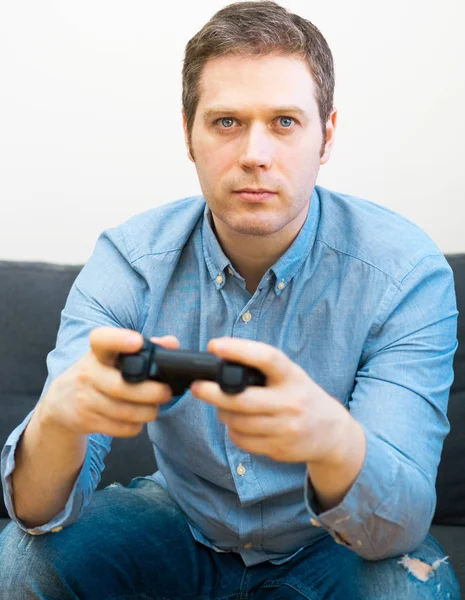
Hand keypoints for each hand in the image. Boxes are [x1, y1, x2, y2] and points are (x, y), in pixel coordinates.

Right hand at [39, 327, 179, 437]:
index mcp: (97, 352)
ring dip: (147, 412)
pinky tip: (137, 419)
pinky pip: (120, 428)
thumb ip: (145, 348)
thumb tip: (171, 343)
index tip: (138, 342)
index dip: (119, 339)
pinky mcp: (85, 420)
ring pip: (124, 412)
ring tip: (155, 407)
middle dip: (151, 392)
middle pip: (122, 386)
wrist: (60, 402)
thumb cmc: (99, 373)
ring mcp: (84, 398)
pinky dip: (135, 426)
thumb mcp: (113, 357)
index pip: (102, 340)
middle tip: (166, 392)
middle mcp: (87, 373)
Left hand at [190, 337, 350, 463]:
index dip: (239, 350)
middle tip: (196, 386)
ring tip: (222, 405)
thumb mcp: (291, 376)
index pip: (266, 358)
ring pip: (238, 422)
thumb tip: (222, 364)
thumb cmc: (302, 396)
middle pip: (241, 400)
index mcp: (292, 376)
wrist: (333, 433)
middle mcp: (291, 402)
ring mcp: (286, 428)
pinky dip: (233, 431)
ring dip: (222, 413)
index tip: (215, 345)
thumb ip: (264, 370)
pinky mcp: (279, 449)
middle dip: (212, 393)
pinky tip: (237, 423)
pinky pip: (243, 440)